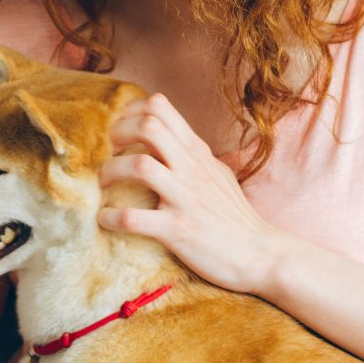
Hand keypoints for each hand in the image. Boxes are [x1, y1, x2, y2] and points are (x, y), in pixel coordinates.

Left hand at [98, 93, 296, 294]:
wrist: (259, 255)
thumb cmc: (236, 217)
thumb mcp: (217, 174)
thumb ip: (192, 155)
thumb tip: (170, 141)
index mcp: (197, 152)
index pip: (160, 107)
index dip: (130, 112)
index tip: (119, 132)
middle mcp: (191, 168)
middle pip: (149, 126)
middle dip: (118, 134)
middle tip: (110, 153)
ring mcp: (185, 198)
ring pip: (139, 165)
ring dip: (111, 171)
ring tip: (104, 184)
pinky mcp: (178, 230)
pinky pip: (134, 218)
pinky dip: (111, 217)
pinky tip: (106, 220)